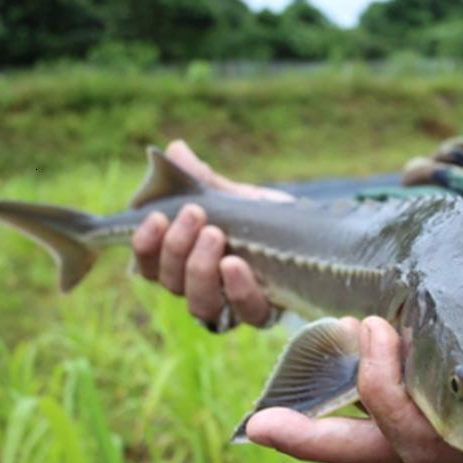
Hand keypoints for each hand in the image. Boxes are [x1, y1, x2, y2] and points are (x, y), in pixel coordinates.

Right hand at [131, 140, 292, 326]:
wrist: (318, 239)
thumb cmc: (266, 222)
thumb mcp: (236, 199)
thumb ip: (205, 183)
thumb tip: (176, 150)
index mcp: (183, 262)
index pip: (149, 264)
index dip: (144, 245)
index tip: (154, 217)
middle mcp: (201, 288)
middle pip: (170, 282)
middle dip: (176, 247)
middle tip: (194, 213)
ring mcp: (230, 305)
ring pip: (199, 303)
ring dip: (199, 268)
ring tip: (214, 234)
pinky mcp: (262, 312)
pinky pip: (244, 311)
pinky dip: (236, 288)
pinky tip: (235, 264)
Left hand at [247, 177, 462, 462]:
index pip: (432, 435)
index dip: (383, 403)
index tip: (374, 334)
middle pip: (389, 443)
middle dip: (343, 411)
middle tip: (343, 333)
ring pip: (381, 435)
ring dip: (326, 417)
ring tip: (267, 409)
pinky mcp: (461, 398)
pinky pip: (396, 409)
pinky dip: (347, 398)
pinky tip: (306, 369)